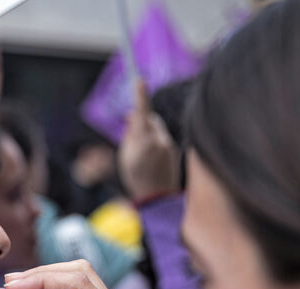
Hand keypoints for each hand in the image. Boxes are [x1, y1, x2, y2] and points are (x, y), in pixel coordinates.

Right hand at [118, 79, 179, 200]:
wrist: (156, 197)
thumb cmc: (136, 176)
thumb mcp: (125, 154)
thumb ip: (129, 133)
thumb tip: (132, 115)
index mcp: (142, 141)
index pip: (141, 112)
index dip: (140, 95)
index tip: (139, 80)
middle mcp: (158, 140)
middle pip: (151, 119)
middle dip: (142, 122)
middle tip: (131, 131)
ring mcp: (168, 145)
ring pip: (157, 130)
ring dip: (149, 135)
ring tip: (143, 155)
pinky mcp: (174, 150)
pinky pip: (163, 140)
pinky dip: (156, 144)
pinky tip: (153, 160)